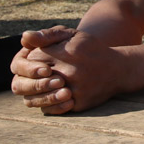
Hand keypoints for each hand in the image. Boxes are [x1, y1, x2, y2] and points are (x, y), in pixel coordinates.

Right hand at [10, 27, 73, 113]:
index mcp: (25, 60)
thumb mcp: (63, 36)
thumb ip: (46, 35)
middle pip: (20, 86)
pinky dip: (56, 108)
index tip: (48, 70)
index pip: (18, 66)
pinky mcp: (47, 103)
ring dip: (47, 98)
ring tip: (67, 93)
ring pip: (30, 100)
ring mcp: (35, 92)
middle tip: (60, 81)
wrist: (95, 57)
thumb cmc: (74, 43)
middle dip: (38, 85)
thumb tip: (26, 36)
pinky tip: (70, 103)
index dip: (30, 69)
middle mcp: (25, 78)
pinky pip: (46, 110)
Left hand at [11, 26, 128, 114]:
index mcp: (65, 53)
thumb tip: (25, 38)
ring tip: (41, 86)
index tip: (35, 62)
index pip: (30, 60)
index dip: (28, 62)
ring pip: (37, 98)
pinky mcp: (79, 103)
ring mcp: (74, 89)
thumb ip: (47, 35)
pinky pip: (52, 108)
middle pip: (30, 81)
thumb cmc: (90, 50)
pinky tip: (52, 95)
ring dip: (35, 93)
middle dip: (28, 79)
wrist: (118, 69)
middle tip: (36, 77)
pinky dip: (47, 104)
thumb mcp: (72, 36)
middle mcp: (69, 72)